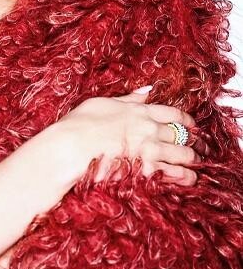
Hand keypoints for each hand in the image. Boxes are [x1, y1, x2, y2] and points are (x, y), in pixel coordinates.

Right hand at [57, 88, 209, 185]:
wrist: (73, 147)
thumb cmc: (80, 123)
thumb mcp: (103, 102)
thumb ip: (128, 99)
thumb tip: (146, 90)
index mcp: (139, 111)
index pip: (171, 113)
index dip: (184, 119)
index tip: (190, 124)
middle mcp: (149, 129)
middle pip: (180, 134)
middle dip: (190, 139)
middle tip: (194, 145)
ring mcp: (150, 150)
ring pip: (182, 154)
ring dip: (191, 158)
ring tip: (193, 162)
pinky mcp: (148, 170)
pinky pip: (175, 174)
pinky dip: (185, 176)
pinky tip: (188, 178)